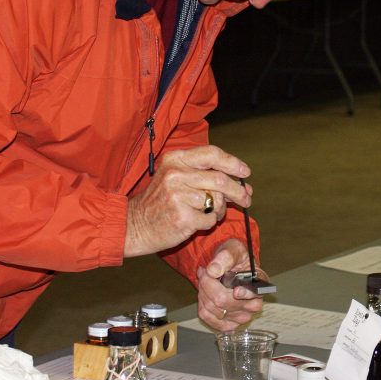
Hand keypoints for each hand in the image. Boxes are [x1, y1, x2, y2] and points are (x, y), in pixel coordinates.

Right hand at [124, 145, 251, 256]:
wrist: (134, 225)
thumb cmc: (160, 202)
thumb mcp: (175, 177)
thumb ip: (205, 175)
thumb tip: (243, 183)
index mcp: (175, 160)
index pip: (212, 154)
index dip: (233, 163)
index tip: (245, 172)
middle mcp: (176, 175)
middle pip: (220, 179)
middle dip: (238, 191)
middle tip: (246, 199)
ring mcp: (178, 196)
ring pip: (217, 200)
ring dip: (220, 209)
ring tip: (212, 213)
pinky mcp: (182, 217)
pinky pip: (210, 219)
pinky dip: (210, 222)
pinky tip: (199, 222)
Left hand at [197, 238, 266, 329]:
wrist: (230, 268)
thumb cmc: (235, 259)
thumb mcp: (232, 250)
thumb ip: (224, 257)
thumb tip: (213, 270)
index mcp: (260, 284)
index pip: (253, 294)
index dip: (244, 294)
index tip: (236, 291)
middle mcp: (254, 304)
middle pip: (223, 301)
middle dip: (208, 284)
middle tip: (205, 272)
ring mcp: (242, 317)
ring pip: (213, 309)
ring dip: (203, 293)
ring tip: (206, 280)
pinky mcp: (229, 325)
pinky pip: (208, 318)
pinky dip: (201, 305)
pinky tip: (205, 295)